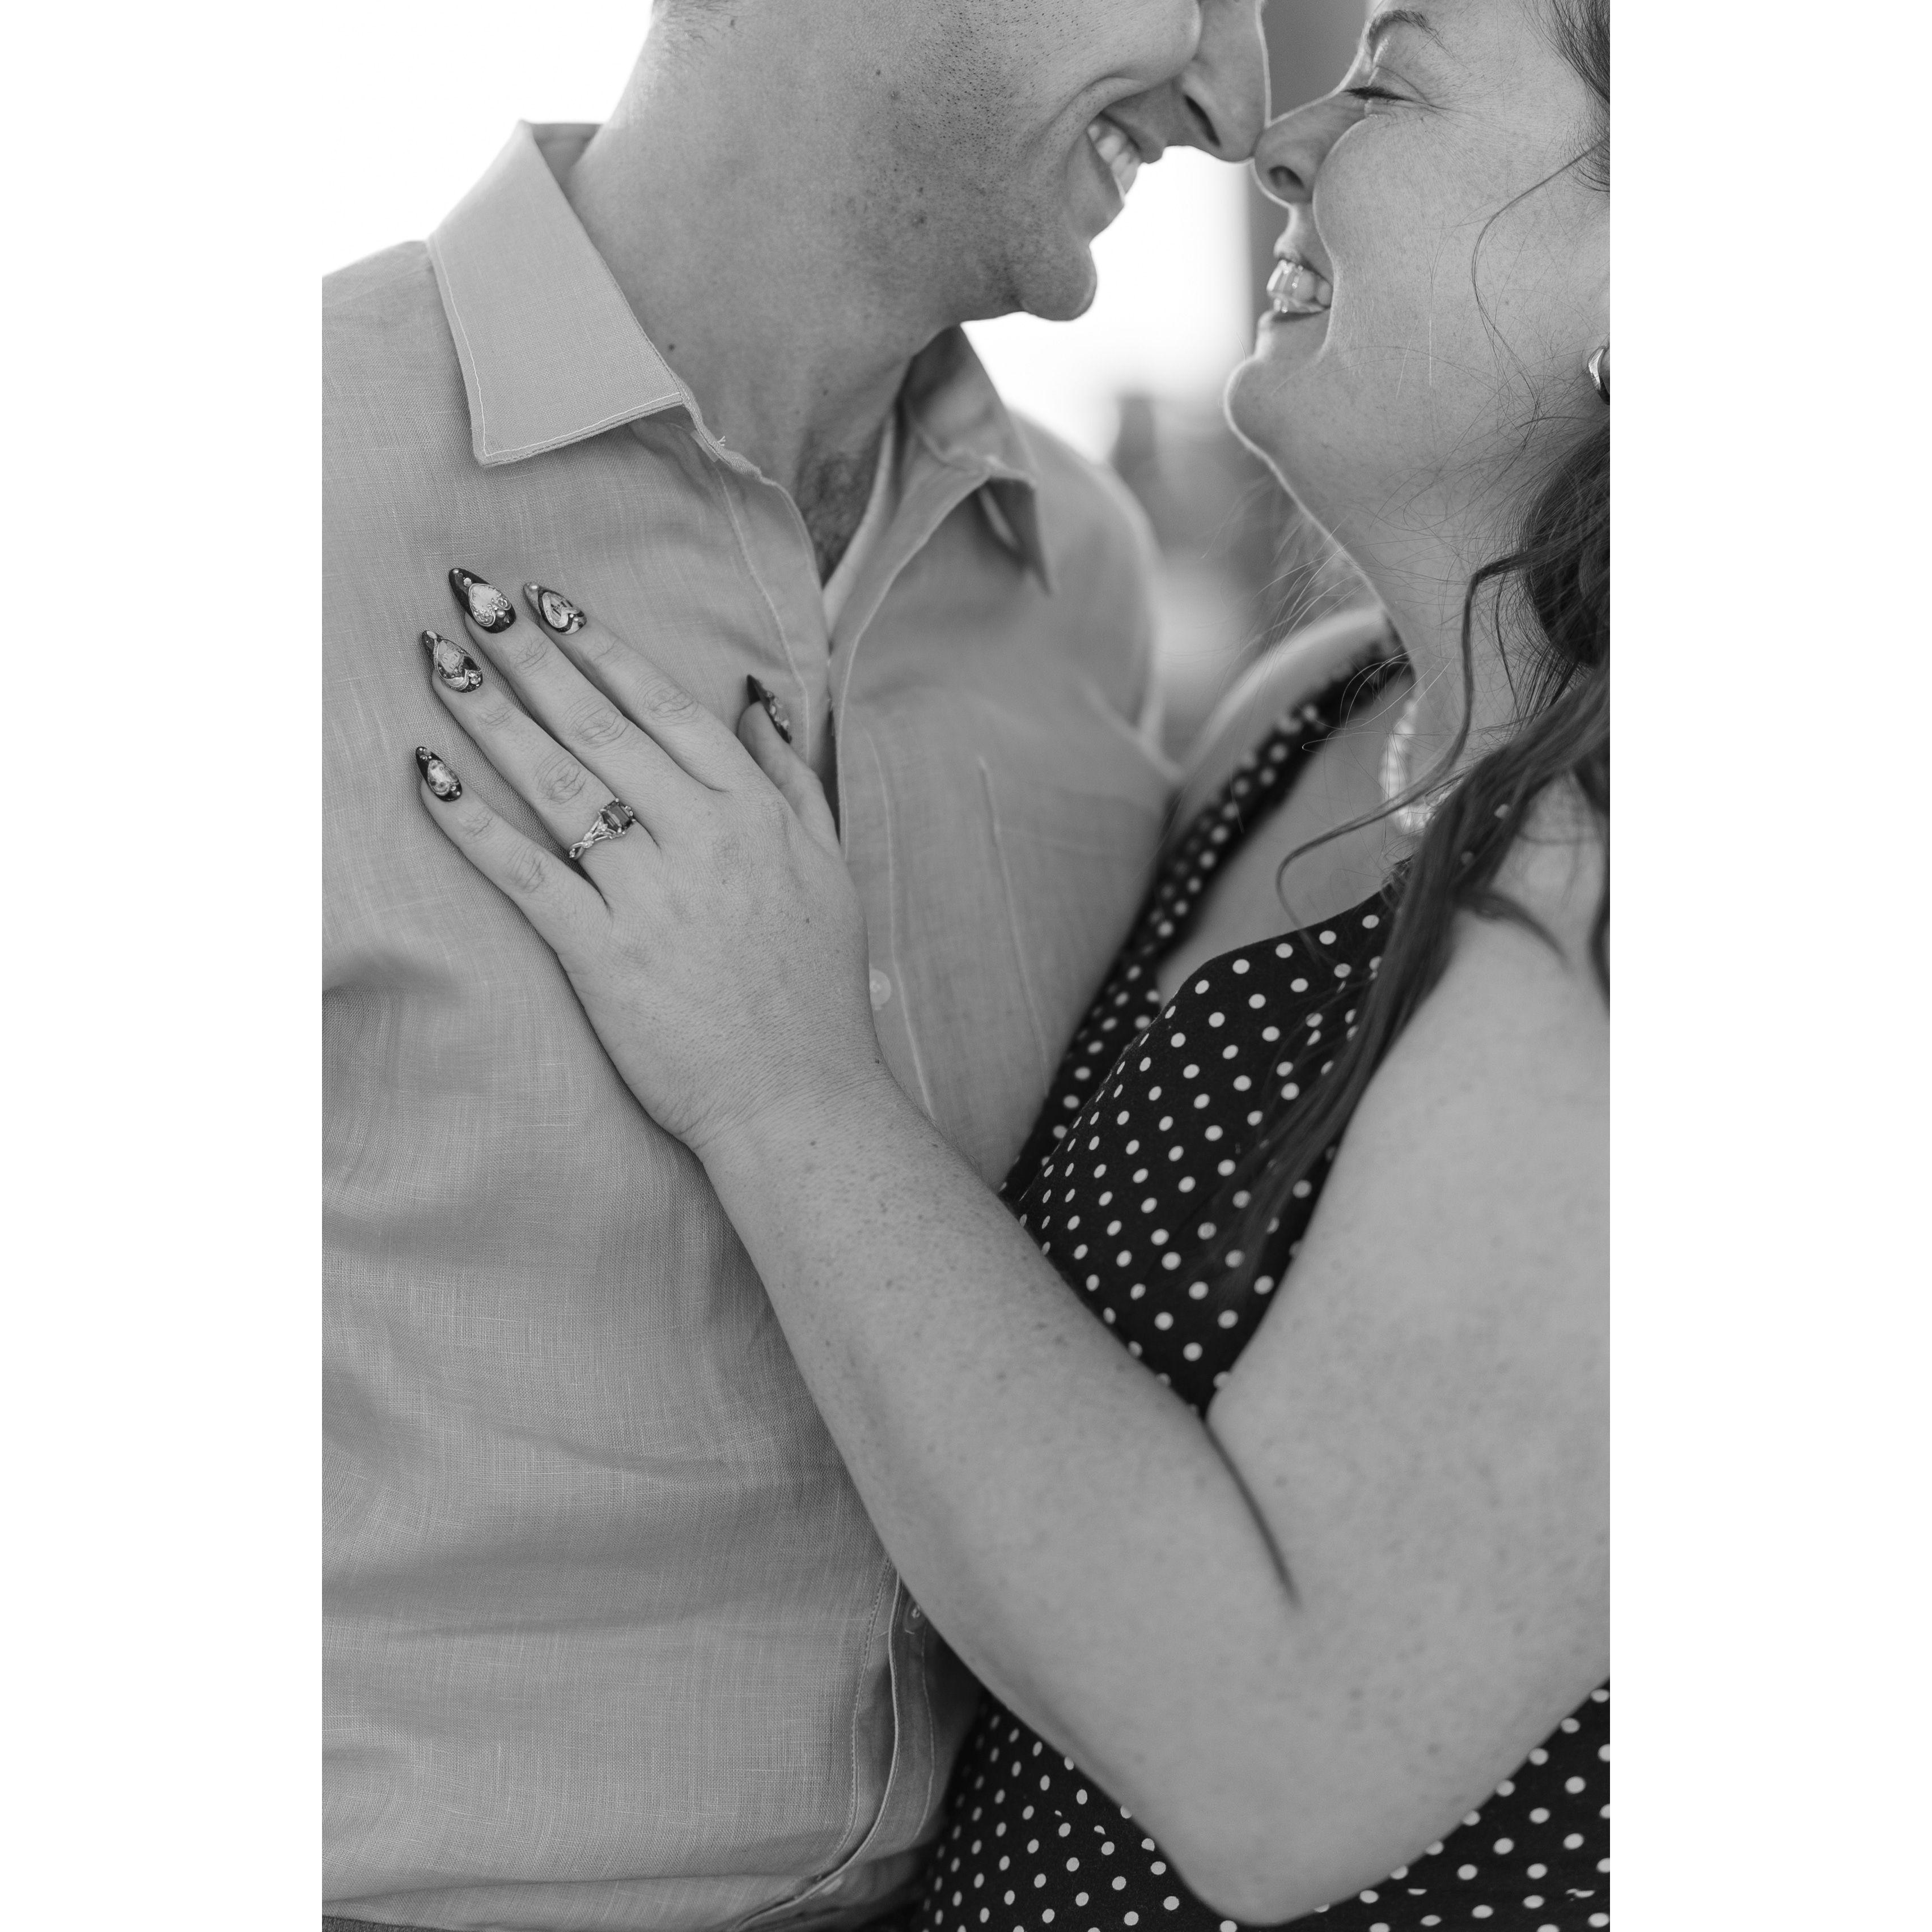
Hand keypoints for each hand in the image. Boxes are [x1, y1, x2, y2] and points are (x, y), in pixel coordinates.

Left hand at [412, 574, 885, 1156]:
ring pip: (558, 785)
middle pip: (601, 729)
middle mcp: (702, 842)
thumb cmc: (814, 989)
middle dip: (530, 655)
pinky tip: (429, 775)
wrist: (798, 1098)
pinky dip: (473, 823)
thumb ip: (790, 781)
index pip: (666, 709)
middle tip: (472, 595)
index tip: (549, 601)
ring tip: (439, 659)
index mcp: (754, 815)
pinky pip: (526, 874)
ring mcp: (651, 898)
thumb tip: (754, 704)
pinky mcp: (603, 956)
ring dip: (492, 715)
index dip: (601, 649)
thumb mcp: (828, 869)